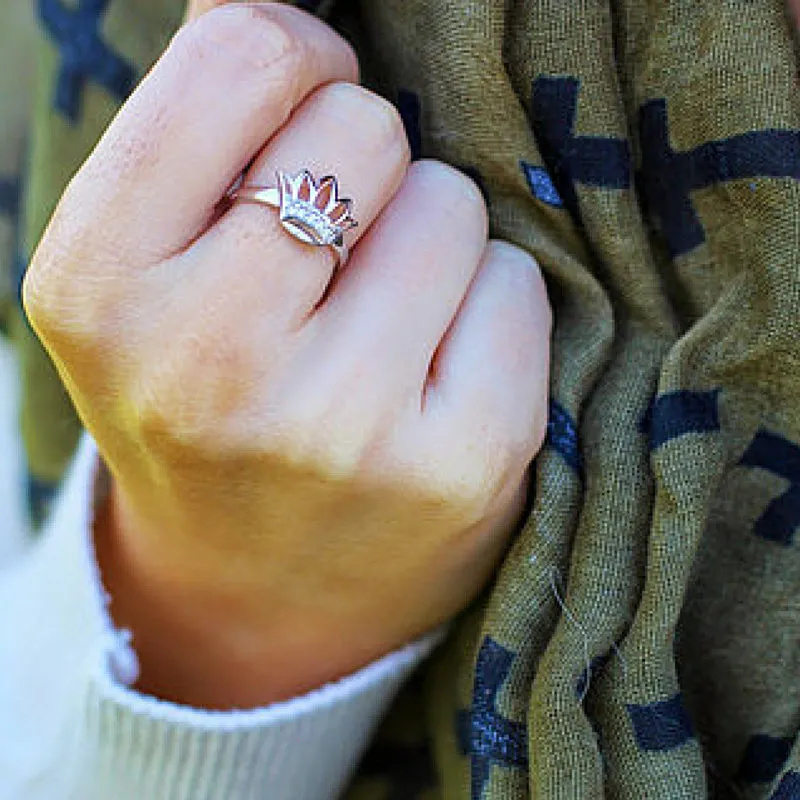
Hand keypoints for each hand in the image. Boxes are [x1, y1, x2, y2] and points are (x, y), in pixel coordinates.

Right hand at [23, 3, 550, 707]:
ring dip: (427, 245)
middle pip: (367, 130)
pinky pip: (516, 288)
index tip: (302, 115)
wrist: (254, 589)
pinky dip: (486, 311)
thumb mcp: (145, 278)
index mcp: (101, 286)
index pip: (247, 58)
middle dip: (363, 174)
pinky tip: (432, 381)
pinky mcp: (456, 466)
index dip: (295, 64)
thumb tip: (264, 1)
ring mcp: (339, 424)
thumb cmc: (203, 411)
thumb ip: (198, 132)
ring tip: (375, 335)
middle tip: (330, 268)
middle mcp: (209, 361)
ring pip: (451, 206)